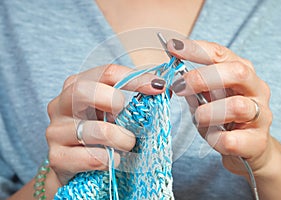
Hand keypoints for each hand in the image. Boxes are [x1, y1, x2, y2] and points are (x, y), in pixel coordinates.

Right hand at [46, 64, 165, 184]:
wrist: (74, 167)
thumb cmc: (98, 134)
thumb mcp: (111, 113)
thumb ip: (131, 100)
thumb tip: (162, 88)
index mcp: (75, 86)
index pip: (105, 73)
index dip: (135, 78)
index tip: (158, 87)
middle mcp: (60, 105)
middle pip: (83, 91)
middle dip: (114, 101)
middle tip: (126, 115)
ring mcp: (55, 131)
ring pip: (95, 130)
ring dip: (122, 139)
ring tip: (127, 144)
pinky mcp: (57, 158)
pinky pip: (92, 157)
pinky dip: (110, 159)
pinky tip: (112, 159)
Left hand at [168, 39, 273, 176]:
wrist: (248, 147)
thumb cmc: (223, 118)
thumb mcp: (206, 98)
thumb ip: (193, 87)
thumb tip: (172, 76)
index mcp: (241, 73)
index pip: (221, 54)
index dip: (196, 49)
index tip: (173, 47)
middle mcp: (256, 89)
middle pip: (237, 72)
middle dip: (203, 78)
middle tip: (179, 87)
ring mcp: (261, 115)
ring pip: (237, 106)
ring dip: (209, 113)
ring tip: (199, 119)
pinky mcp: (258, 141)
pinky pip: (232, 139)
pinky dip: (215, 139)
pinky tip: (212, 138)